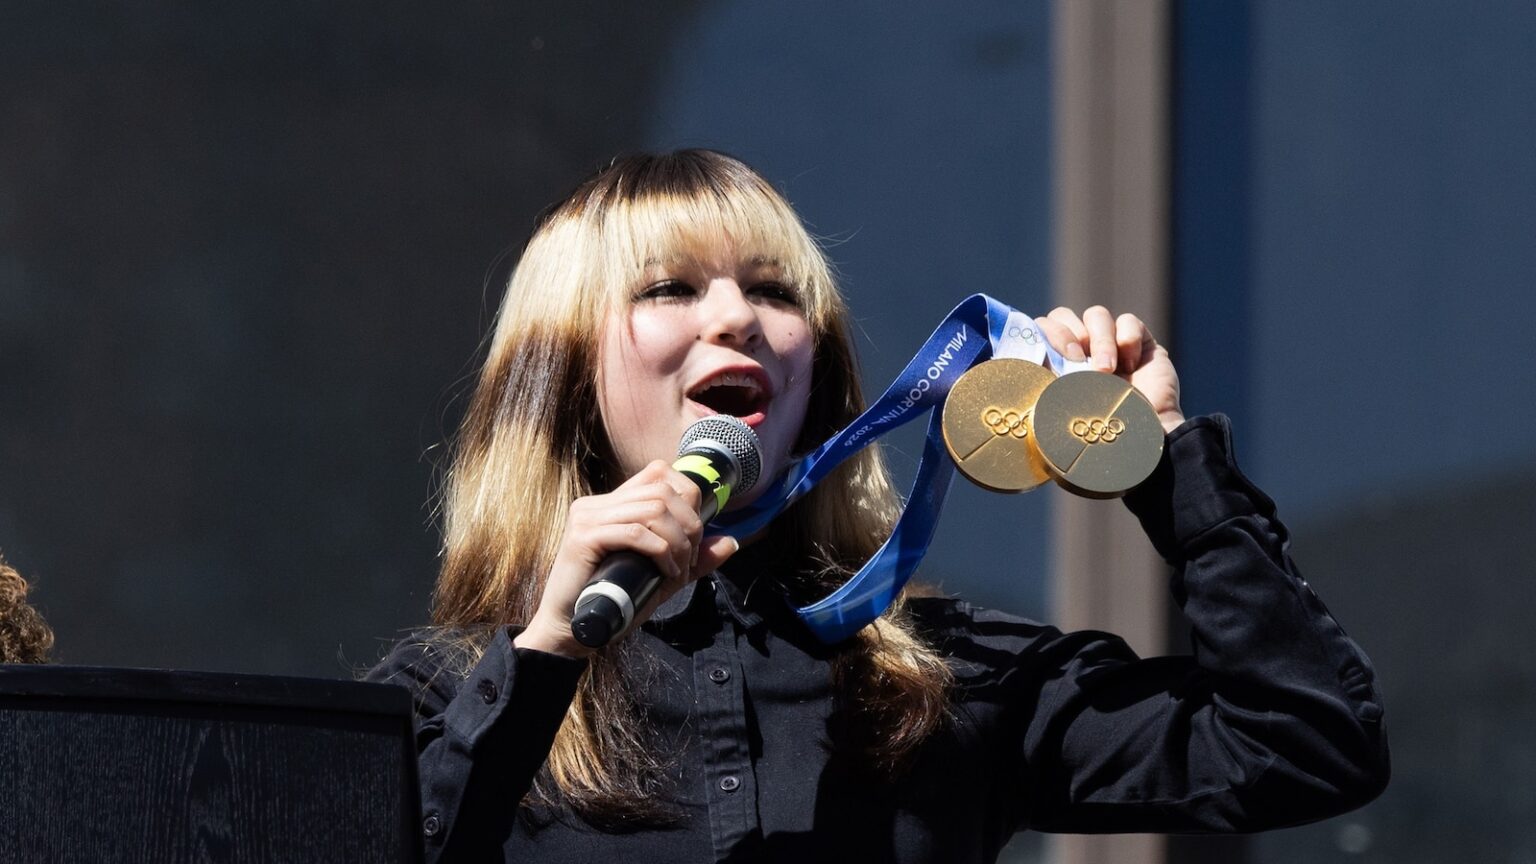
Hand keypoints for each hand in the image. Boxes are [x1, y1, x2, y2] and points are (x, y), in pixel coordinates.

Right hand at [514, 460, 739, 658]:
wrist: (574, 630)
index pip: (659, 472)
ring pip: (652, 509)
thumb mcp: (662, 575)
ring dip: (677, 542)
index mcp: (612, 503)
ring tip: (677, 571)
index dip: (688, 498)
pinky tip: (664, 571)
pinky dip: (660, 551)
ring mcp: (587, 517)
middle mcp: (597, 503)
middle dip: (689, 525)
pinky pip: (635, 532)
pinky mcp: (582, 537)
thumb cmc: (614, 602)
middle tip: (688, 560)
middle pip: (662, 490)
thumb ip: (693, 558)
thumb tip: (730, 542)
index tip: (694, 536)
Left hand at [1035, 306, 1185, 433]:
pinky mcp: (1141, 342)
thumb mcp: (1062, 407)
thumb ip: (1043, 383)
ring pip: (1096, 314)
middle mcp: (1082, 350)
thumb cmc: (1098, 433)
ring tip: (1107, 370)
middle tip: (1078, 360)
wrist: (1142, 441)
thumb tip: (1021, 368)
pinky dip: (1128, 337)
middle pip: (1063, 315)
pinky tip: (1132, 364)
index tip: (1059, 358)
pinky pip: (1130, 321)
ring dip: (1100, 339)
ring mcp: (1111, 343)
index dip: (1047, 334)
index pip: (1042, 328)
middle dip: (1068, 334)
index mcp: (1057, 363)